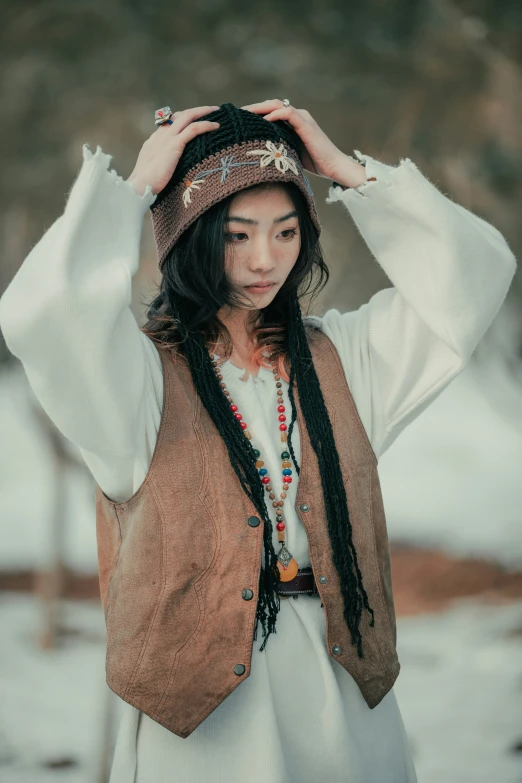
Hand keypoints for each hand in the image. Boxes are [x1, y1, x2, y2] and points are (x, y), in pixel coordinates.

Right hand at [127, 105, 220, 195]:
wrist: (140, 185)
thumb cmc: (146, 184)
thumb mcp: (152, 169)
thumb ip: (161, 163)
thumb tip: (169, 168)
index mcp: (154, 140)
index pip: (170, 122)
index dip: (183, 119)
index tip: (195, 119)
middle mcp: (161, 135)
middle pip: (179, 115)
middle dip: (195, 110)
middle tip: (209, 109)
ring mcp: (167, 138)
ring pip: (187, 116)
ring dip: (203, 112)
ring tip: (216, 111)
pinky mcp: (175, 144)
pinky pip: (193, 129)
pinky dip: (206, 125)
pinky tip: (216, 126)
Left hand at [240, 99, 365, 185]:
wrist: (333, 167)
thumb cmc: (314, 164)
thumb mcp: (290, 153)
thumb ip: (278, 147)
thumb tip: (259, 154)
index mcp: (293, 122)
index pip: (270, 111)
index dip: (254, 113)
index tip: (238, 120)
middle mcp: (297, 116)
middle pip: (270, 105)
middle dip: (252, 108)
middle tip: (236, 115)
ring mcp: (302, 118)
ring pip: (276, 105)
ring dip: (259, 108)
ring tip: (244, 114)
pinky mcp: (306, 124)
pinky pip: (287, 113)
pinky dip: (274, 115)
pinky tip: (262, 121)